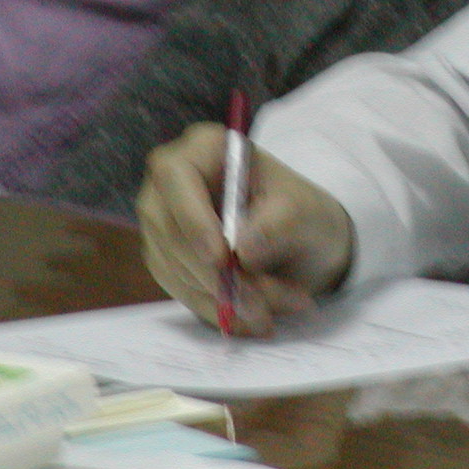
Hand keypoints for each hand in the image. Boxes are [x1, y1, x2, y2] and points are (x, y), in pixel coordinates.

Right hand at [137, 122, 354, 334]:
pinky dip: (214, 309)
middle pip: (172, 230)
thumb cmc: (301, 211)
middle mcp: (171, 182)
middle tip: (262, 308)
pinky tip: (247, 321)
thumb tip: (243, 251)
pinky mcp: (165, 258)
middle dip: (217, 276)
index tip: (222, 259)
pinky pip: (179, 289)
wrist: (301, 238)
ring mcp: (162, 221)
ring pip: (176, 267)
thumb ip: (279, 224)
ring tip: (270, 315)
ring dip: (223, 298)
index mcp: (204, 148)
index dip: (194, 219)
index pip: (177, 177)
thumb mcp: (306, 211)